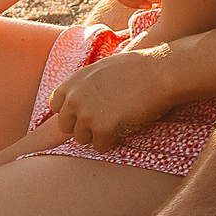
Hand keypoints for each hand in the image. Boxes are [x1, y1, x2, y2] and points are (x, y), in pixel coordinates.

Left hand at [47, 46, 173, 150]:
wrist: (159, 73)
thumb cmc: (137, 69)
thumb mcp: (101, 70)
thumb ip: (85, 86)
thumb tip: (78, 104)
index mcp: (72, 82)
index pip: (56, 106)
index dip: (72, 111)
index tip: (86, 112)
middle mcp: (74, 99)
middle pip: (66, 126)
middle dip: (83, 126)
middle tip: (103, 120)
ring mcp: (87, 115)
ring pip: (82, 139)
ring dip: (97, 135)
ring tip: (117, 122)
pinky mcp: (103, 129)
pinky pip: (100, 146)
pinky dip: (112, 141)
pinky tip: (125, 128)